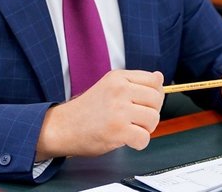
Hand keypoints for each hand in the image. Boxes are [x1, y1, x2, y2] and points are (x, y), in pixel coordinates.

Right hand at [36, 70, 163, 159]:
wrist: (62, 127)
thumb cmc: (86, 110)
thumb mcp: (110, 87)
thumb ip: (135, 83)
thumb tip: (159, 77)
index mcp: (118, 77)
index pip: (154, 81)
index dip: (153, 96)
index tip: (143, 104)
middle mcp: (120, 90)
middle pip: (157, 100)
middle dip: (150, 113)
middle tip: (135, 120)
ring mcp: (119, 109)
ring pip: (153, 119)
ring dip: (145, 129)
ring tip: (129, 129)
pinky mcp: (118, 130)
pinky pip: (144, 138)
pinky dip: (138, 144)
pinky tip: (126, 140)